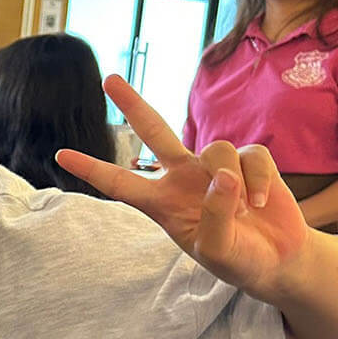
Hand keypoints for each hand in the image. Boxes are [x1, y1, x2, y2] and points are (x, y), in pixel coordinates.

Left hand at [56, 76, 310, 301]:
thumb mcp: (217, 251)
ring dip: (233, 179)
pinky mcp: (249, 160)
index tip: (60, 155)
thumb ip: (215, 216)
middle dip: (132, 104)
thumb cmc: (237, 259)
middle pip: (154, 131)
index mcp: (162, 203)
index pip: (119, 184)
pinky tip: (260, 203)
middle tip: (108, 78)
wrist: (276, 260)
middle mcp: (183, 177)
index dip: (91, 169)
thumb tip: (223, 178)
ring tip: (245, 212)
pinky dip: (257, 179)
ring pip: (217, 148)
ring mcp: (215, 167)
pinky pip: (251, 155)